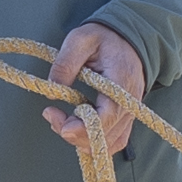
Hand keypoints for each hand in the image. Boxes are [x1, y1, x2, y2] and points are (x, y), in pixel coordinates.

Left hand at [45, 23, 145, 155]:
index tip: (58, 122)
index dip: (83, 128)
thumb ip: (65, 63)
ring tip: (60, 119)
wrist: (128, 38)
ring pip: (108, 143)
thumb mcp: (80, 39)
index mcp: (121, 82)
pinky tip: (75, 129)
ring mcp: (130, 113)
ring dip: (81, 140)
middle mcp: (130, 103)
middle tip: (51, 114)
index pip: (107, 116)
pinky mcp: (126, 118)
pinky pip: (114, 141)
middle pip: (105, 135)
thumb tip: (53, 91)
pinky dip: (94, 143)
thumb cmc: (104, 38)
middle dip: (74, 134)